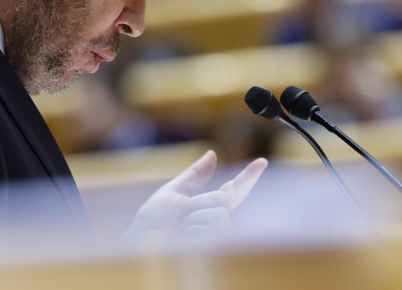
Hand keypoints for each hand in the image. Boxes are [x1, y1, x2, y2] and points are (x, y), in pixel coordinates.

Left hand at [125, 150, 267, 241]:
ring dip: (193, 218)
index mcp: (206, 204)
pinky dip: (192, 230)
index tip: (261, 162)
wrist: (140, 244)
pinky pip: (212, 227)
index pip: (233, 190)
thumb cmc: (152, 223)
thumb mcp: (173, 193)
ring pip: (218, 214)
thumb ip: (195, 176)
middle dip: (197, 204)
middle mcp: (216, 220)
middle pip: (223, 200)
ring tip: (180, 230)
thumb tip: (213, 154)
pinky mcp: (214, 247)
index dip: (248, 176)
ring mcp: (216, 235)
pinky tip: (183, 240)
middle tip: (180, 216)